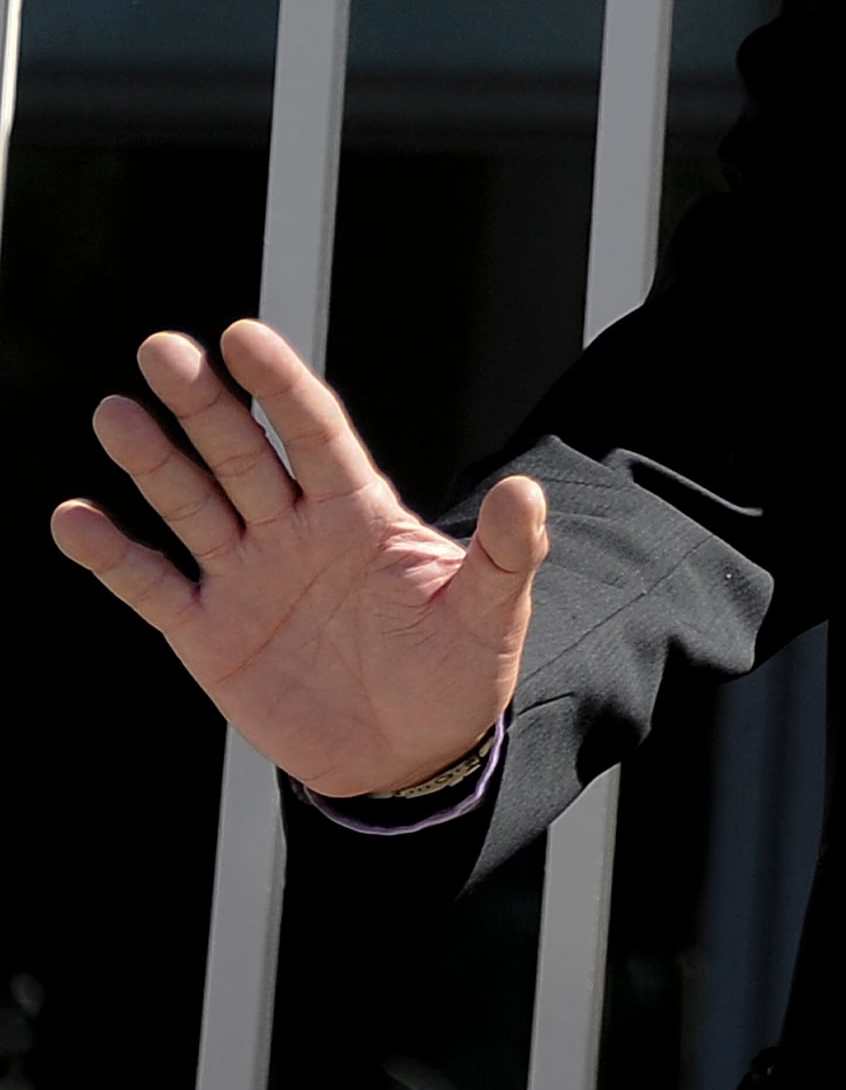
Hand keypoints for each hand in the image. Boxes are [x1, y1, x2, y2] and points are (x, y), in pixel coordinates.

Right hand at [49, 319, 544, 798]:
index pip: (317, 435)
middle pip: (242, 455)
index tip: (244, 336)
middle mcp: (295, 532)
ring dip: (152, 461)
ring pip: (191, 505)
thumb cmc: (456, 671)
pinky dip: (112, 555)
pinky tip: (75, 517)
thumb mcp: (493, 613)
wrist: (413, 754)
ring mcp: (247, 577)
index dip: (282, 386)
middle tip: (163, 349)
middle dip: (204, 404)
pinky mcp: (209, 632)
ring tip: (117, 412)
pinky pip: (152, 585)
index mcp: (361, 514)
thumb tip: (527, 490)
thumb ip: (507, 552)